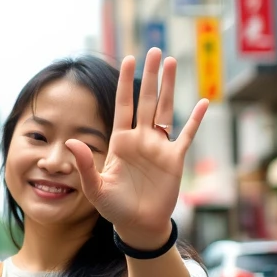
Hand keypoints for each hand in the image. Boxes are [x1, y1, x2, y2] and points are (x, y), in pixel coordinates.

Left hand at [65, 49, 207, 246]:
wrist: (138, 226)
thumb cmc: (114, 208)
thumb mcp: (95, 187)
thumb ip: (84, 164)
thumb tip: (72, 141)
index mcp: (120, 141)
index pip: (123, 105)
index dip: (126, 82)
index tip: (129, 58)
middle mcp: (140, 139)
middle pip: (146, 100)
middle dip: (150, 76)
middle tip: (155, 51)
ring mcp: (159, 147)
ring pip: (165, 110)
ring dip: (169, 87)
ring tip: (173, 62)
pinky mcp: (175, 160)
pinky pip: (187, 135)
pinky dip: (195, 120)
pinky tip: (203, 102)